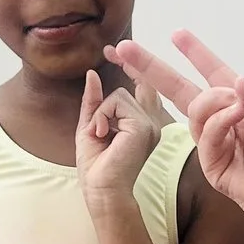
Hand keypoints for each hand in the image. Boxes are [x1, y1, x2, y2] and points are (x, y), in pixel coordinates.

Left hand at [75, 69, 162, 204]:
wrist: (102, 192)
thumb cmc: (97, 168)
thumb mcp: (90, 127)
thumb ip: (94, 102)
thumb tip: (92, 74)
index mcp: (143, 125)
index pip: (142, 88)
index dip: (131, 67)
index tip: (110, 50)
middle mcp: (152, 124)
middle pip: (126, 89)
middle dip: (109, 96)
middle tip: (100, 106)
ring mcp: (150, 124)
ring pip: (119, 95)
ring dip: (100, 114)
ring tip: (101, 137)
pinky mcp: (143, 126)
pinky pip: (116, 102)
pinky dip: (102, 117)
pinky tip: (103, 136)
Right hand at [107, 31, 243, 233]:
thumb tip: (236, 80)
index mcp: (240, 104)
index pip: (213, 73)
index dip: (196, 53)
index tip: (177, 34)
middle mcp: (223, 120)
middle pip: (180, 89)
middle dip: (152, 68)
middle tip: (123, 49)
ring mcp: (214, 143)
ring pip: (194, 109)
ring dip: (212, 100)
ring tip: (237, 105)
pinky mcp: (211, 165)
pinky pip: (206, 134)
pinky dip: (219, 121)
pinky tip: (236, 117)